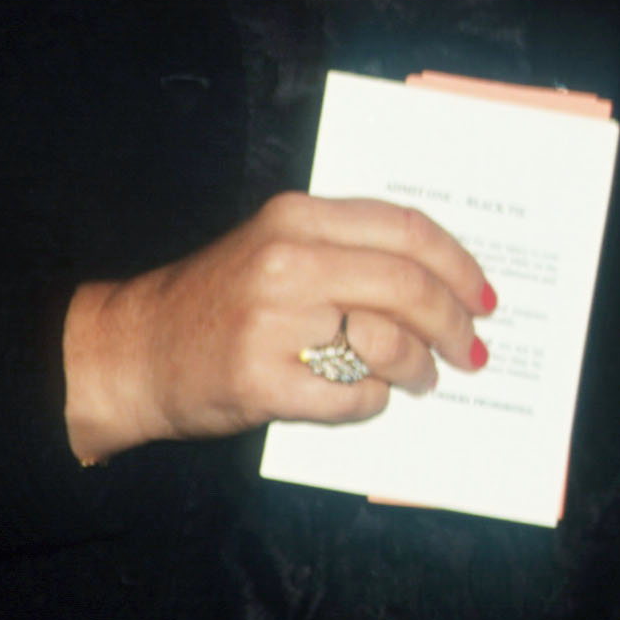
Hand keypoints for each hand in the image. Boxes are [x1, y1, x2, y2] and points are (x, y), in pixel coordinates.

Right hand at [63, 193, 495, 462]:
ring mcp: (272, 323)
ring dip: (420, 367)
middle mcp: (288, 261)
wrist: (134, 351)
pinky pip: (350, 397)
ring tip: (426, 379)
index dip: (459, 264)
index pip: (406, 229)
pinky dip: (372, 402)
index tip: (485, 295)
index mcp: (298, 217)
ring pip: (387, 342)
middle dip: (454, 324)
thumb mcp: (277, 246)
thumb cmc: (219, 299)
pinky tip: (370, 400)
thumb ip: (348, 250)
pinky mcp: (261, 382)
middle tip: (473, 350)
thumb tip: (441, 281)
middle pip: (407, 286)